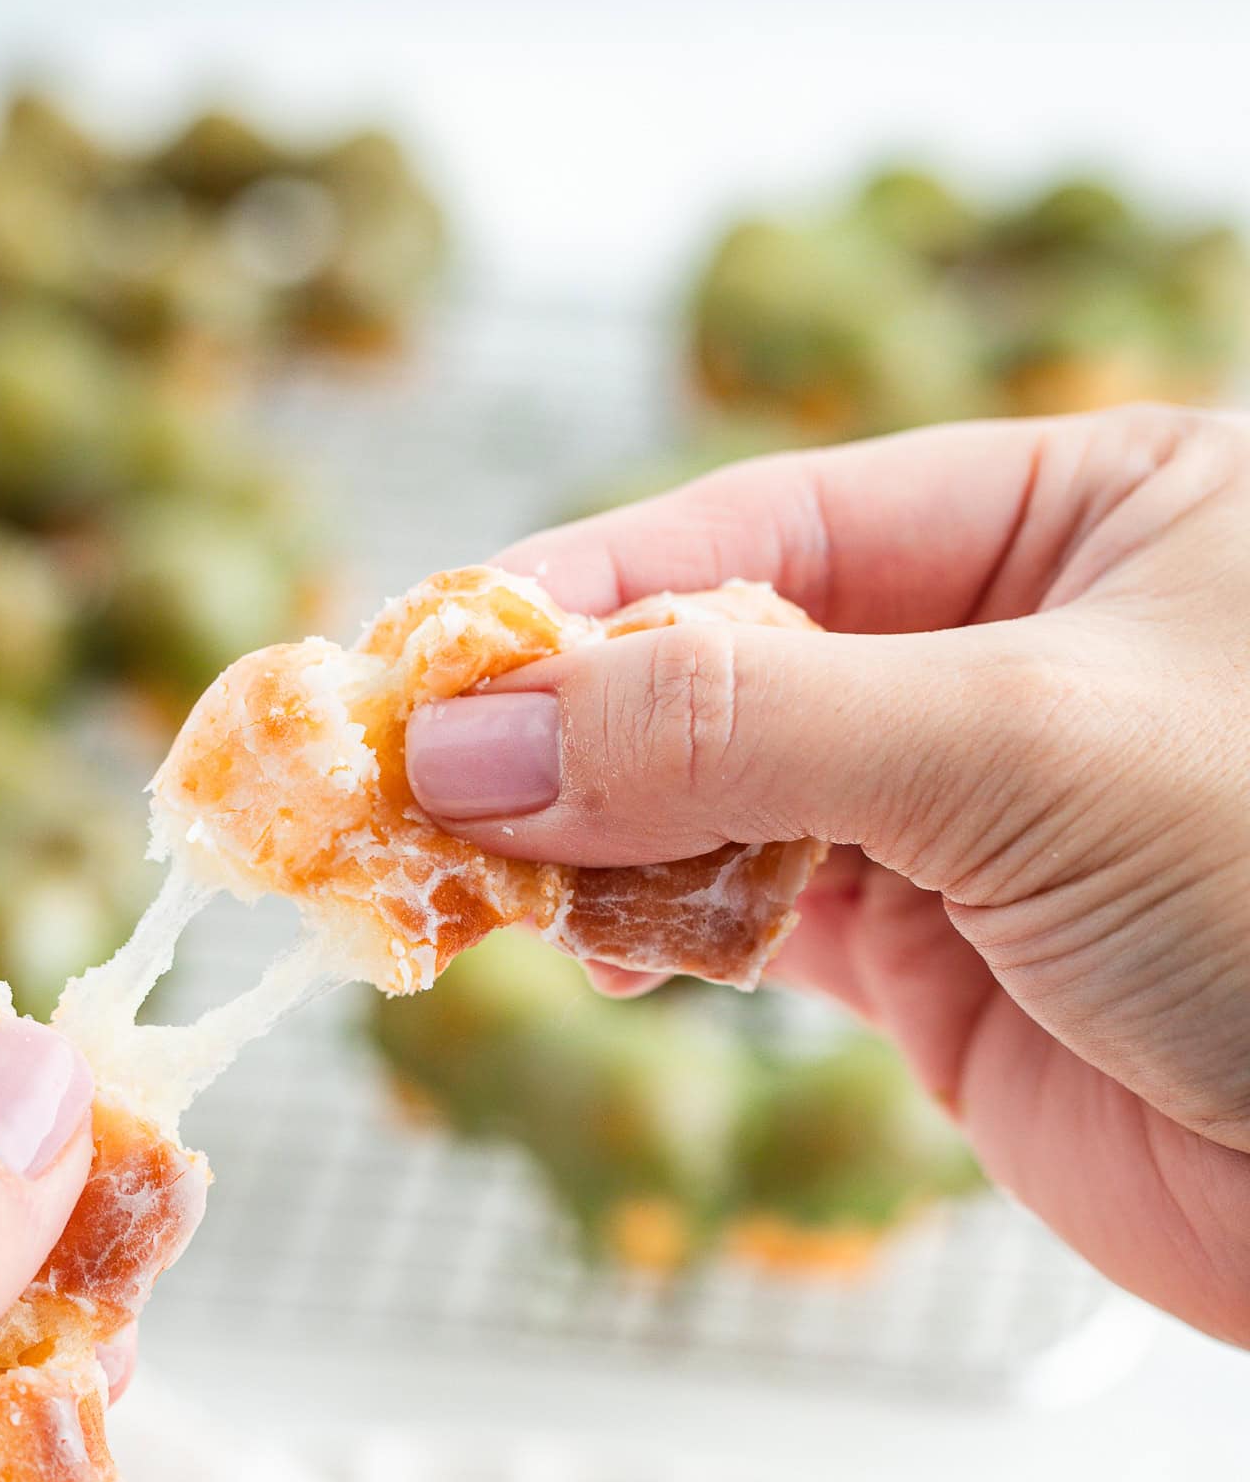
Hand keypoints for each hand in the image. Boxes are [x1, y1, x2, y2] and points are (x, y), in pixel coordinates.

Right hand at [405, 405, 1249, 1344]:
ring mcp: (971, 815)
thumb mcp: (1018, 749)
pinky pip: (754, 919)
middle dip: (566, 724)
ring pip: (722, 797)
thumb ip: (738, 728)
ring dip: (591, 839)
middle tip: (403, 787)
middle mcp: (1013, 653)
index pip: (774, 517)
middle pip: (726, 656)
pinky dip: (654, 931)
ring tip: (469, 877)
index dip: (584, 588)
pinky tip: (583, 941)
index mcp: (1079, 516)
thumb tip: (475, 740)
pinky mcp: (946, 965)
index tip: (422, 658)